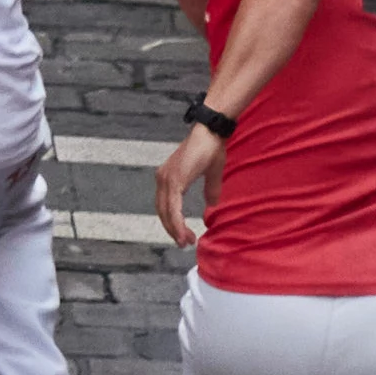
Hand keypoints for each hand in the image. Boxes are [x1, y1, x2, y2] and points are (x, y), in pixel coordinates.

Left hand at [154, 122, 226, 246]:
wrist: (211, 131)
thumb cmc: (212, 147)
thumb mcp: (212, 173)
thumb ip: (210, 190)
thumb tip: (213, 205)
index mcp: (168, 177)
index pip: (165, 206)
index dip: (173, 222)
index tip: (184, 235)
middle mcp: (163, 179)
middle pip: (162, 212)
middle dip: (173, 229)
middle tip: (185, 243)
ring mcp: (166, 179)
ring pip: (166, 212)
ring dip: (175, 229)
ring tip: (185, 242)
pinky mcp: (174, 181)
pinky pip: (173, 208)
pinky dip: (177, 222)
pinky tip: (183, 233)